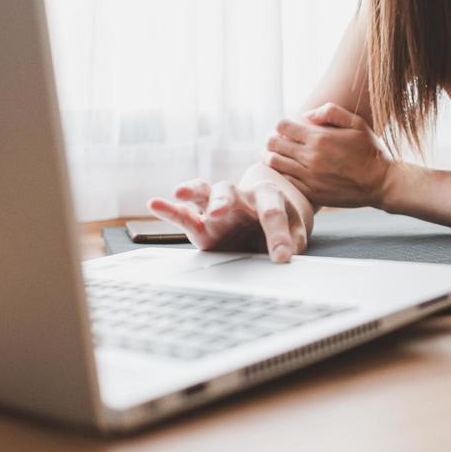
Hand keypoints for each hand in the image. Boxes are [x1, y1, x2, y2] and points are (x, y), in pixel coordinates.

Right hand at [146, 178, 307, 262]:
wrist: (267, 218)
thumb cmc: (282, 222)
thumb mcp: (295, 230)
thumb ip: (293, 240)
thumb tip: (288, 254)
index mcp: (268, 196)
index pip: (272, 213)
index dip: (278, 236)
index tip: (281, 258)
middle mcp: (240, 197)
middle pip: (231, 193)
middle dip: (223, 202)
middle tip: (219, 212)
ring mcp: (218, 208)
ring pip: (205, 194)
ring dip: (194, 193)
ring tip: (181, 193)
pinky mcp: (202, 224)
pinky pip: (185, 213)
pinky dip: (169, 209)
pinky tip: (155, 203)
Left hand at [262, 102, 391, 209]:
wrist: (382, 184)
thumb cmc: (371, 151)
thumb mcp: (357, 123)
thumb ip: (331, 112)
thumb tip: (307, 114)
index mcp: (319, 138)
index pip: (282, 126)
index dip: (282, 125)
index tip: (287, 128)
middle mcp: (310, 157)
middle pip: (273, 144)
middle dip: (272, 140)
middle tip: (276, 141)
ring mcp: (309, 177)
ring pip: (275, 164)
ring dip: (271, 157)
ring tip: (275, 155)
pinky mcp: (312, 193)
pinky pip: (286, 182)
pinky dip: (282, 175)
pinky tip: (287, 172)